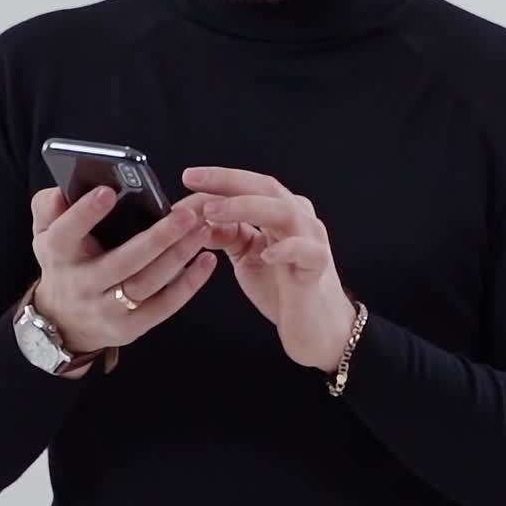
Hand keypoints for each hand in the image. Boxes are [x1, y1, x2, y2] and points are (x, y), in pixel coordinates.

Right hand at [30, 185, 216, 364]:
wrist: (65, 321)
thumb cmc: (67, 263)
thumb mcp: (47, 234)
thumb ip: (49, 207)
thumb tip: (62, 189)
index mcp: (60, 255)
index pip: (67, 233)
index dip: (85, 213)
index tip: (108, 191)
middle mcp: (83, 284)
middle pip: (122, 262)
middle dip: (157, 238)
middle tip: (187, 214)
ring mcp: (107, 309)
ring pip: (147, 283)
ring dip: (179, 256)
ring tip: (203, 229)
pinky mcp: (131, 327)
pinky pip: (165, 305)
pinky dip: (189, 283)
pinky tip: (207, 259)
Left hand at [182, 167, 354, 373]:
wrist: (317, 326)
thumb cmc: (285, 288)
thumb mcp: (249, 257)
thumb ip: (229, 236)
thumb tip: (199, 221)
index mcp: (281, 214)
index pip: (251, 186)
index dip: (219, 179)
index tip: (188, 178)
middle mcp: (299, 220)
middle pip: (267, 189)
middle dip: (228, 181)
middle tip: (193, 180)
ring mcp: (311, 241)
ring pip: (285, 212)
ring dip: (247, 207)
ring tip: (214, 212)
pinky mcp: (317, 266)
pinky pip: (305, 251)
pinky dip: (287, 248)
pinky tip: (266, 253)